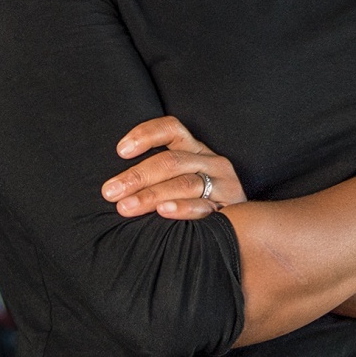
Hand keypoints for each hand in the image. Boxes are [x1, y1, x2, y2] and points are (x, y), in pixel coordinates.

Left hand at [103, 116, 245, 220]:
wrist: (245, 227)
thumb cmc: (196, 202)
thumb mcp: (179, 179)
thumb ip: (155, 176)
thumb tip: (115, 183)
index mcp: (195, 149)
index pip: (171, 129)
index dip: (146, 135)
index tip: (120, 151)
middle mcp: (211, 162)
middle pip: (172, 161)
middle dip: (137, 176)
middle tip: (110, 192)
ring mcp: (223, 184)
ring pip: (185, 184)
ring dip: (152, 195)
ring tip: (126, 207)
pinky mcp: (230, 208)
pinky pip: (204, 207)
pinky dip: (182, 208)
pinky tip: (162, 212)